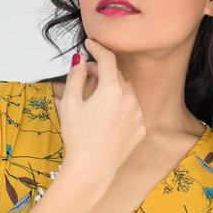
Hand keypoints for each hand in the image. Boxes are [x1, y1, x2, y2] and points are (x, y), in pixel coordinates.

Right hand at [59, 37, 146, 185]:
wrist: (91, 169)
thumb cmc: (77, 136)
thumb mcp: (70, 104)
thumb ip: (75, 77)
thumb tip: (79, 61)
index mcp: (112, 89)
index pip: (107, 59)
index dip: (98, 48)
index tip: (90, 43)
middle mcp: (130, 98)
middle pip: (117, 76)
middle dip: (102, 72)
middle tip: (85, 76)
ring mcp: (138, 114)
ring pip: (126, 92)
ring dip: (113, 89)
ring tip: (96, 98)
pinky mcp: (141, 128)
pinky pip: (132, 110)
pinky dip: (121, 107)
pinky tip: (107, 118)